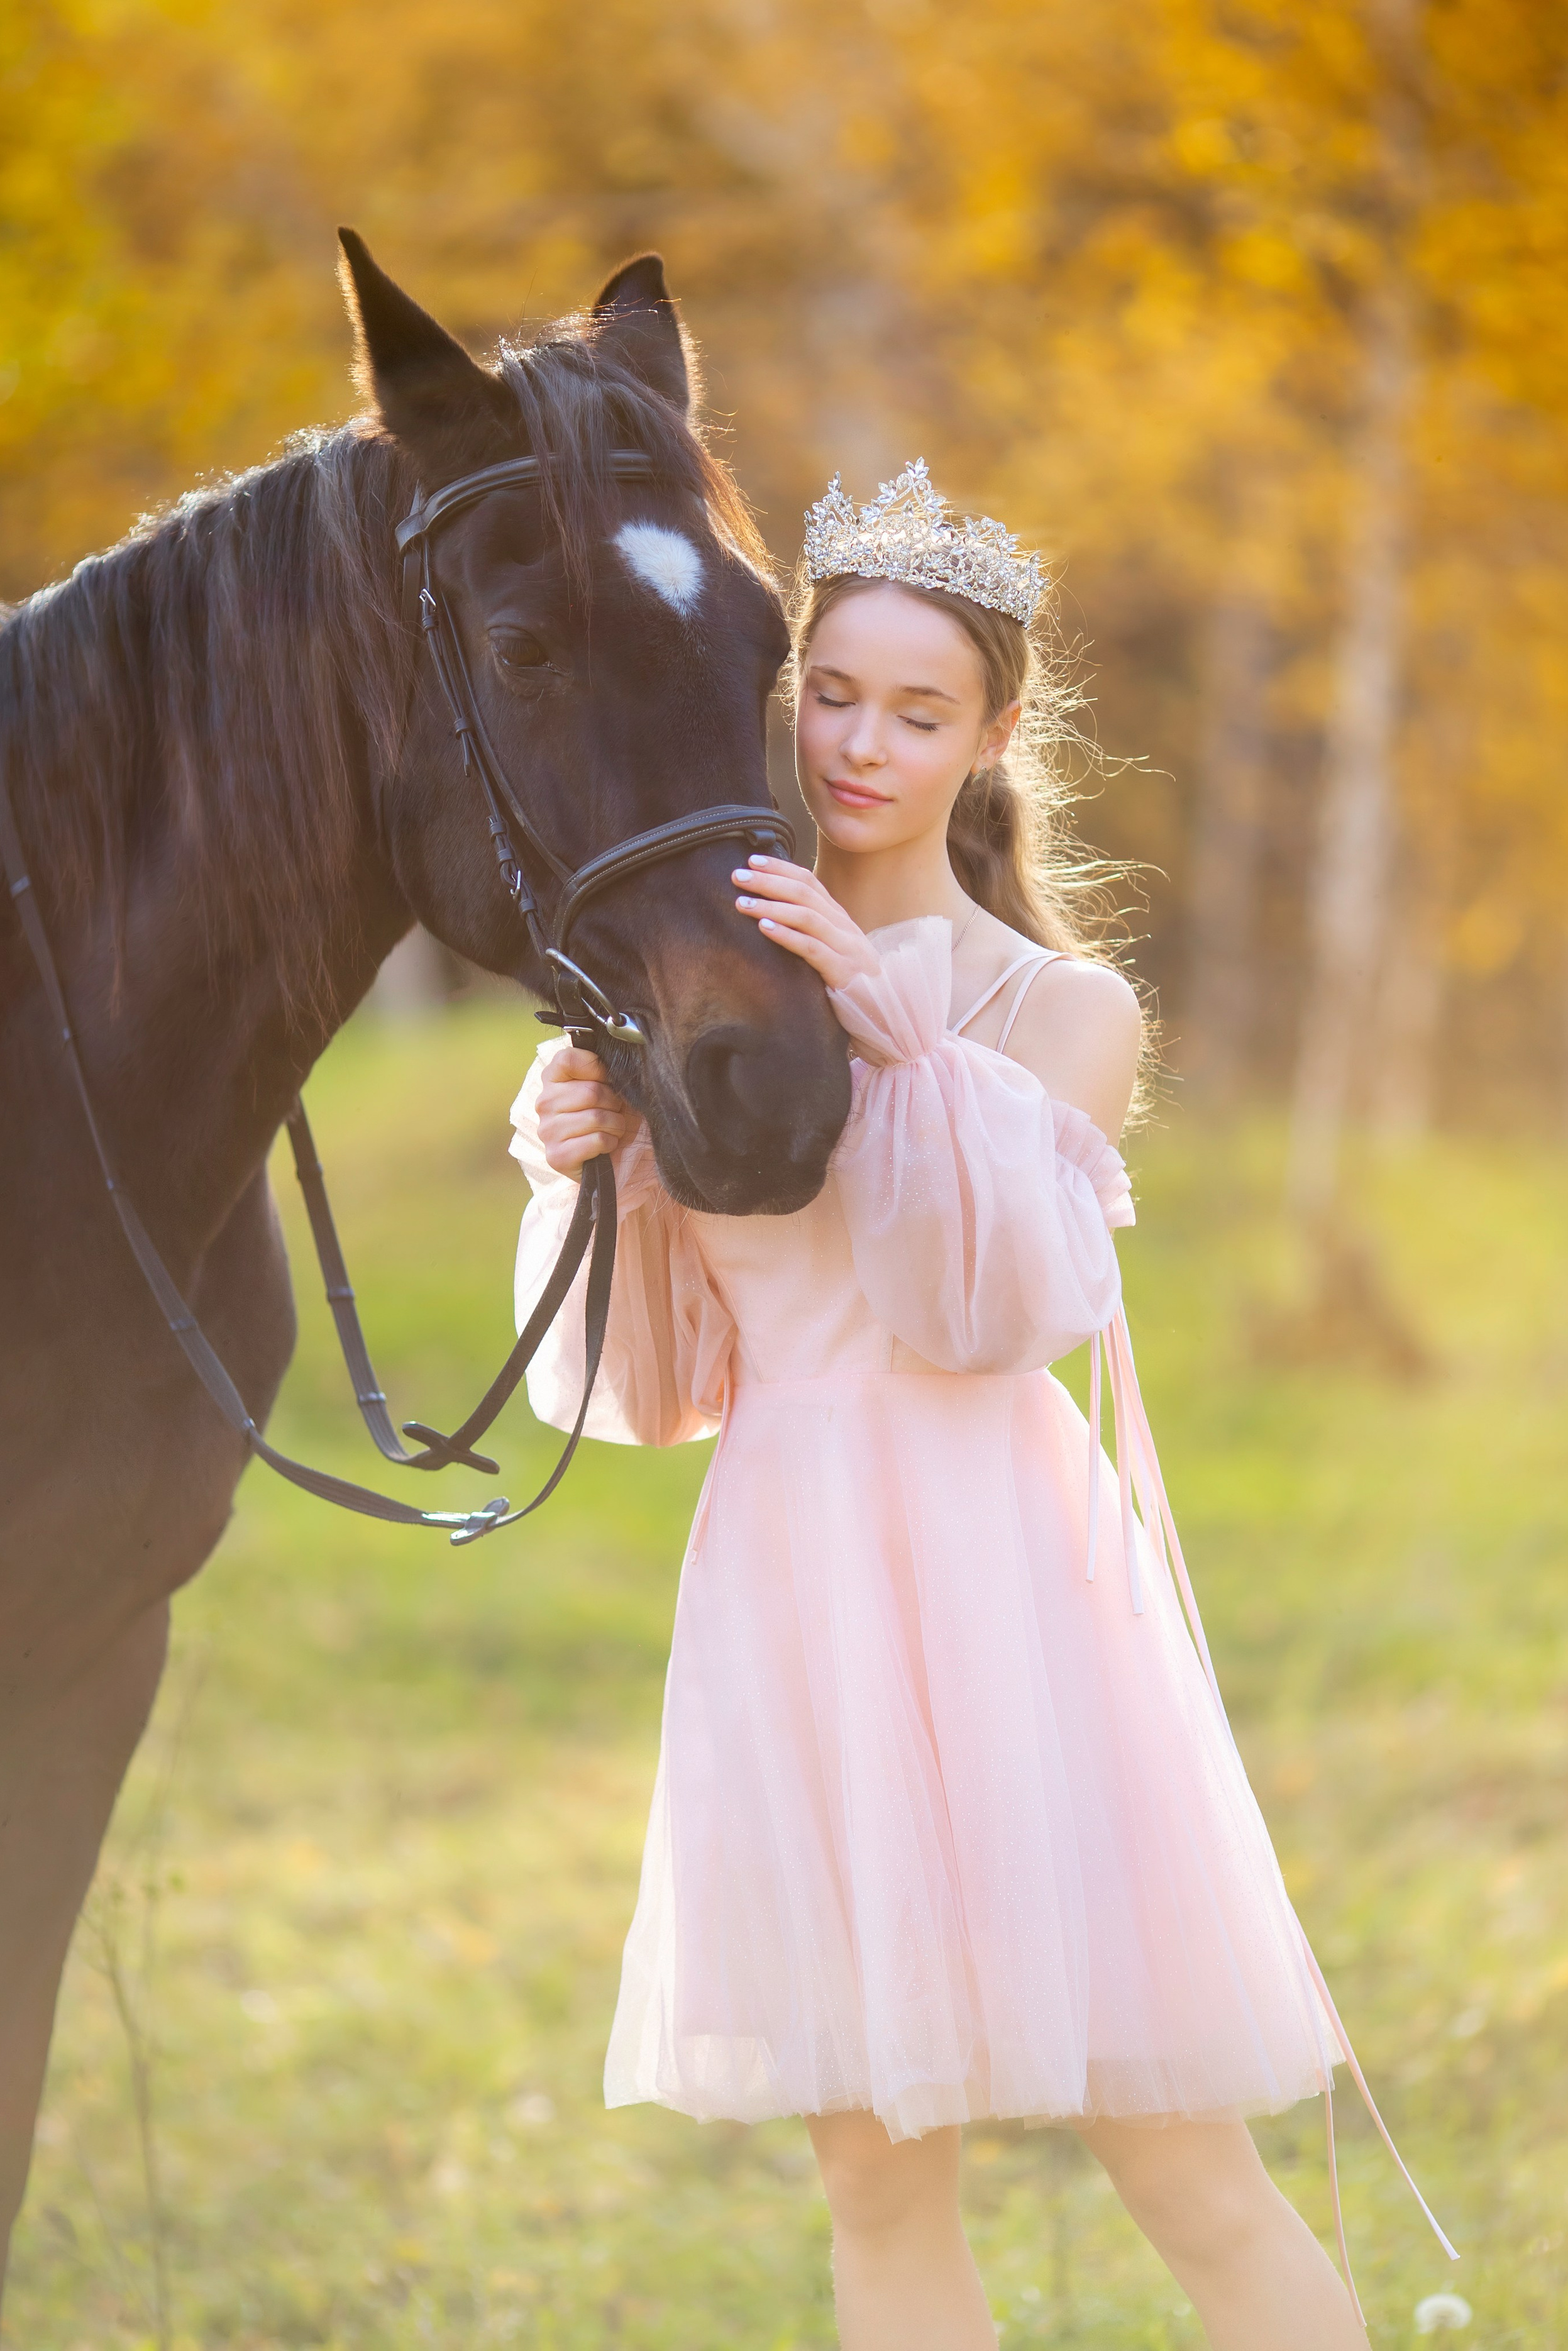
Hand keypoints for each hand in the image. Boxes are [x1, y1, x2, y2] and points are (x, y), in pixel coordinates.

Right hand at [536, 1046, 633, 1177]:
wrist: (616, 1158)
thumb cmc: (611, 1115)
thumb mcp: (609, 1084)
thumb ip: (602, 1068)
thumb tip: (613, 1063)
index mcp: (552, 1079)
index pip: (567, 1059)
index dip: (596, 1068)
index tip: (606, 1080)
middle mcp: (544, 1103)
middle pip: (591, 1091)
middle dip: (614, 1103)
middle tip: (614, 1111)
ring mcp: (547, 1130)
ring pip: (596, 1117)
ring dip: (615, 1125)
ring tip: (612, 1129)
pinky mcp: (556, 1156)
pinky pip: (596, 1140)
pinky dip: (610, 1143)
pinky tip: (605, 1146)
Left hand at [732, 857, 880, 989]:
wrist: (884, 1013)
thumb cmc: (850, 982)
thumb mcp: (834, 950)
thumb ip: (812, 931)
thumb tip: (776, 914)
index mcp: (839, 919)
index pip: (810, 882)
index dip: (781, 868)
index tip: (752, 861)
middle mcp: (843, 927)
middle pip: (804, 893)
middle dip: (769, 882)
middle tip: (738, 876)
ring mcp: (845, 948)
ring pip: (806, 917)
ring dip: (771, 906)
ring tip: (743, 903)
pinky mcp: (842, 972)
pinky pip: (811, 949)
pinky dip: (786, 935)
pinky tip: (764, 928)